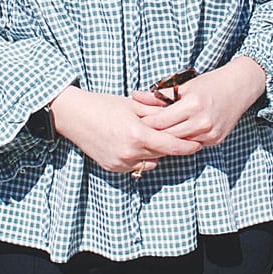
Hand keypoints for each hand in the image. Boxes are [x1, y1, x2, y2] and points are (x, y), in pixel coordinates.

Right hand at [50, 87, 201, 173]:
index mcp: (137, 135)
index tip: (198, 144)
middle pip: (162, 154)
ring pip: (150, 162)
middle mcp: (130, 152)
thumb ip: (156, 113)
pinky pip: (136, 166)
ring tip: (152, 138)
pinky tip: (136, 144)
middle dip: (171, 146)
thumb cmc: (103, 105)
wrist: (74, 116)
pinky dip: (140, 157)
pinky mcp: (113, 168)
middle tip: (180, 137)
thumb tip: (178, 116)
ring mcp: (120, 163)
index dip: (187, 146)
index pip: (171, 146)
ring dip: (155, 152)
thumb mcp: (133, 105)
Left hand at [132, 58, 266, 147]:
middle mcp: (202, 121)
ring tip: (154, 136)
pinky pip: (193, 145)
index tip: (135, 122)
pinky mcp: (216, 140)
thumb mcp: (183, 86)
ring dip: (167, 140)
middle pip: (169, 135)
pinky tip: (174, 138)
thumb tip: (134, 95)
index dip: (146, 123)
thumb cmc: (209, 84)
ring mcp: (210, 133)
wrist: (239, 88)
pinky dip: (183, 141)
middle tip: (140, 133)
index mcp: (193, 104)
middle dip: (154, 134)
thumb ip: (158, 95)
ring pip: (180, 143)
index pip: (161, 121)